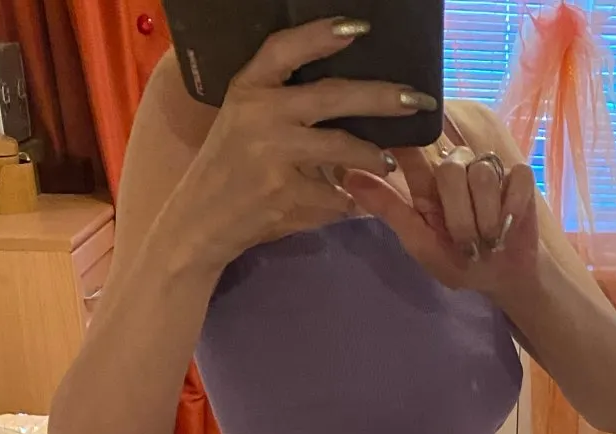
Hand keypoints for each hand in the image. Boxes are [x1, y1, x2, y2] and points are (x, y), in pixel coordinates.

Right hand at [163, 18, 437, 273]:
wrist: (199, 223)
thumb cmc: (228, 168)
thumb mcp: (244, 120)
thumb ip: (285, 105)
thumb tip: (352, 101)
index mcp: (248, 90)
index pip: (286, 49)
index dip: (322, 34)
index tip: (360, 28)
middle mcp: (260, 116)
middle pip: (333, 96)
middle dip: (382, 97)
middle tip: (416, 100)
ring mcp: (273, 157)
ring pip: (342, 148)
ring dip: (374, 156)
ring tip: (388, 162)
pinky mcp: (285, 196)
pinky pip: (335, 195)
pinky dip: (348, 201)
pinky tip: (352, 203)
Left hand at [343, 141, 541, 295]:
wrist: (502, 278)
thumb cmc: (458, 262)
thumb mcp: (419, 242)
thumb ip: (388, 207)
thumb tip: (346, 174)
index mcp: (426, 182)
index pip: (411, 147)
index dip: (407, 143)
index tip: (410, 160)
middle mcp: (455, 166)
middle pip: (451, 168)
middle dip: (460, 215)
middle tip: (466, 244)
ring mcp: (488, 167)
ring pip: (483, 174)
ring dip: (486, 217)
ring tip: (488, 237)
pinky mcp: (519, 176)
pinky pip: (515, 178)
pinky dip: (511, 208)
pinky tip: (508, 223)